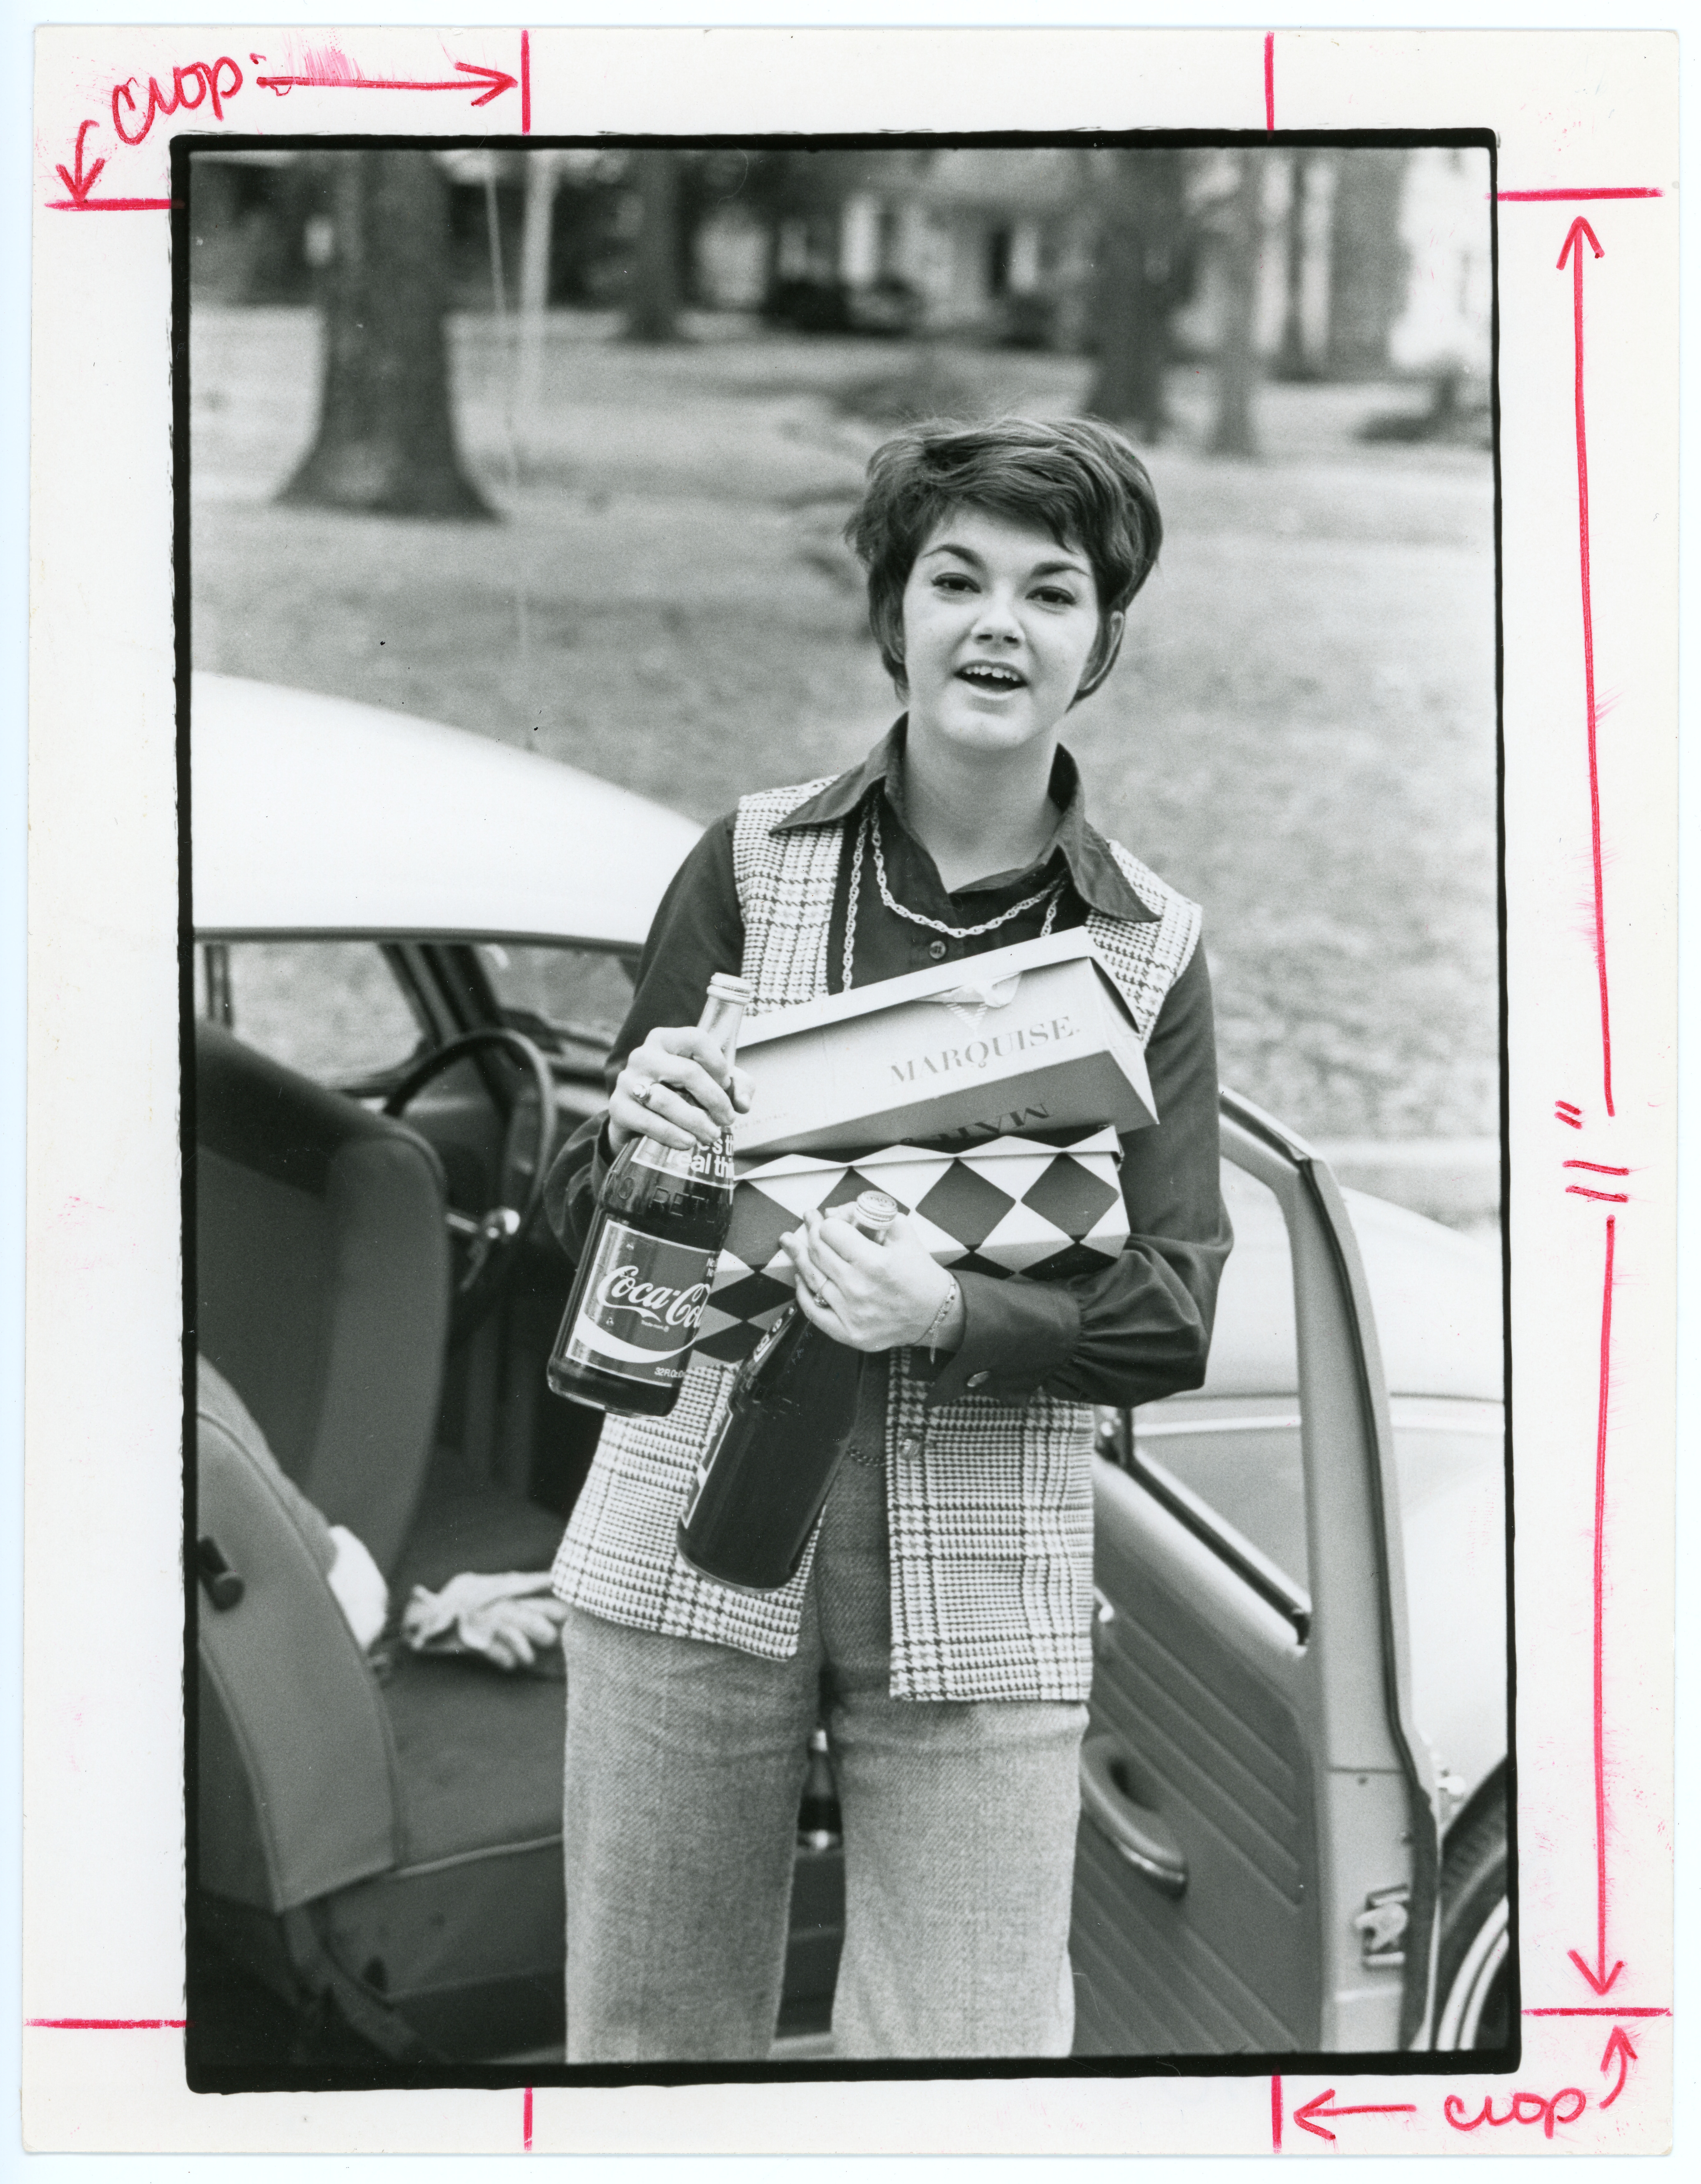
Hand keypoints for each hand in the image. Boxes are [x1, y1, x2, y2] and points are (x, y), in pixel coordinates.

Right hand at [608, 1024, 754, 1154]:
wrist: (638, 1120)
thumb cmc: (681, 1094)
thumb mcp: (712, 1084)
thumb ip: (737, 1086)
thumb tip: (743, 1103)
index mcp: (666, 1040)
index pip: (696, 1039)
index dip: (718, 1063)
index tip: (727, 1084)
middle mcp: (644, 1055)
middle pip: (688, 1072)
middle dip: (714, 1100)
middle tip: (727, 1120)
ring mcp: (627, 1081)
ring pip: (668, 1101)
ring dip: (696, 1122)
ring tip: (712, 1136)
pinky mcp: (618, 1108)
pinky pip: (649, 1122)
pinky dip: (673, 1135)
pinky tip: (688, 1142)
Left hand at [779, 1209, 963, 1354]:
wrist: (935, 1313)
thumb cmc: (918, 1272)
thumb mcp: (903, 1233)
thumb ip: (871, 1215)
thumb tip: (833, 1213)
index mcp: (875, 1263)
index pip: (832, 1233)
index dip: (828, 1222)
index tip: (828, 1219)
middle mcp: (859, 1289)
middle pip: (818, 1253)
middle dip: (809, 1231)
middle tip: (807, 1220)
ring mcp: (851, 1314)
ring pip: (811, 1279)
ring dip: (798, 1257)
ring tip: (789, 1242)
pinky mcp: (848, 1333)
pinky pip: (813, 1312)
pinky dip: (803, 1292)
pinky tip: (800, 1277)